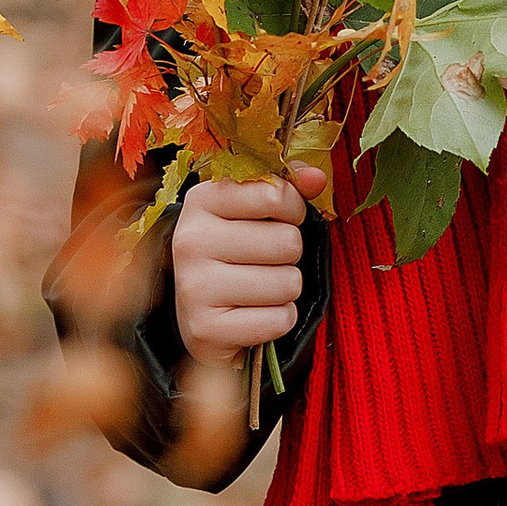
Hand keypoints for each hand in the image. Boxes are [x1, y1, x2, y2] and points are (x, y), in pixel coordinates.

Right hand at [171, 167, 324, 365]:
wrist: (203, 320)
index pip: (275, 195)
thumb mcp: (256, 214)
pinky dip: (279, 320)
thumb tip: (316, 177)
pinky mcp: (206, 328)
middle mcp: (190, 240)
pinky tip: (254, 315)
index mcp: (201, 201)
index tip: (278, 221)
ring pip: (288, 283)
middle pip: (287, 242)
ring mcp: (194, 286)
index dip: (293, 210)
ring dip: (286, 290)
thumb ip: (288, 189)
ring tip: (260, 289)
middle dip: (290, 256)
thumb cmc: (237, 257)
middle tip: (265, 262)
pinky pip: (279, 319)